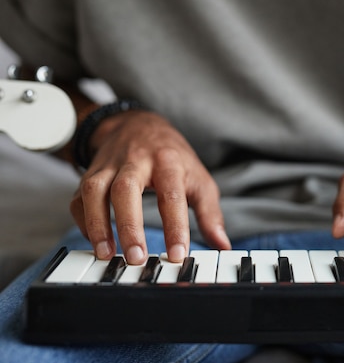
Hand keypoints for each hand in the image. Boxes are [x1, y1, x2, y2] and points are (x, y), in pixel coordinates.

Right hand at [70, 110, 230, 264]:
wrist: (140, 125)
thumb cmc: (174, 158)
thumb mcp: (200, 180)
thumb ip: (210, 214)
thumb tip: (222, 245)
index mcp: (169, 162)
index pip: (172, 195)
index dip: (175, 227)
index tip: (178, 255)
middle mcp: (136, 161)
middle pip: (127, 189)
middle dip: (129, 226)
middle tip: (136, 258)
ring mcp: (110, 166)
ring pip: (95, 190)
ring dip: (98, 223)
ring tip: (105, 254)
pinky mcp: (91, 173)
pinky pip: (79, 197)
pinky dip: (83, 220)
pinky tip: (95, 241)